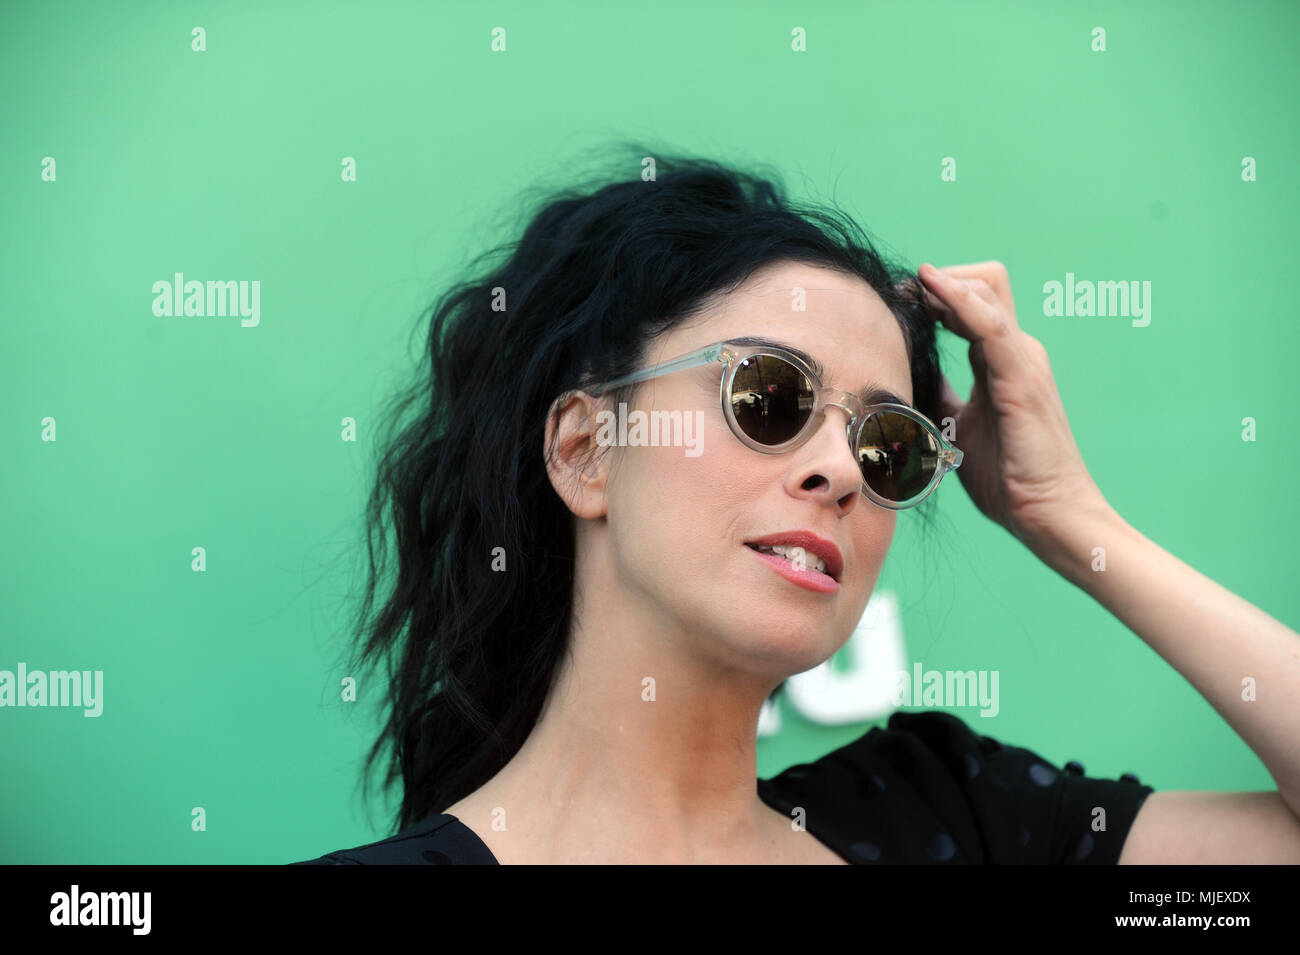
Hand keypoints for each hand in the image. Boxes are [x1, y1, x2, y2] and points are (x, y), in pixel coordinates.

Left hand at [910, 261, 1110, 549]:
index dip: (935, 294)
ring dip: (943, 284)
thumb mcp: (958, 427)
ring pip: (986, 291)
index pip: (972, 305)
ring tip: (909, 286)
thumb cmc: (1010, 478)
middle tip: (900, 293)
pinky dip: (958, 300)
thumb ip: (940, 396)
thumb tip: (908, 380)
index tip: (898, 298)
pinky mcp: (1021, 377)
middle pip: (983, 283)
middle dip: (939, 280)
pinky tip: (930, 290)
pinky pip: (988, 324)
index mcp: (1002, 362)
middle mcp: (1018, 351)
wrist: (1049, 513)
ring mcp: (1023, 360)